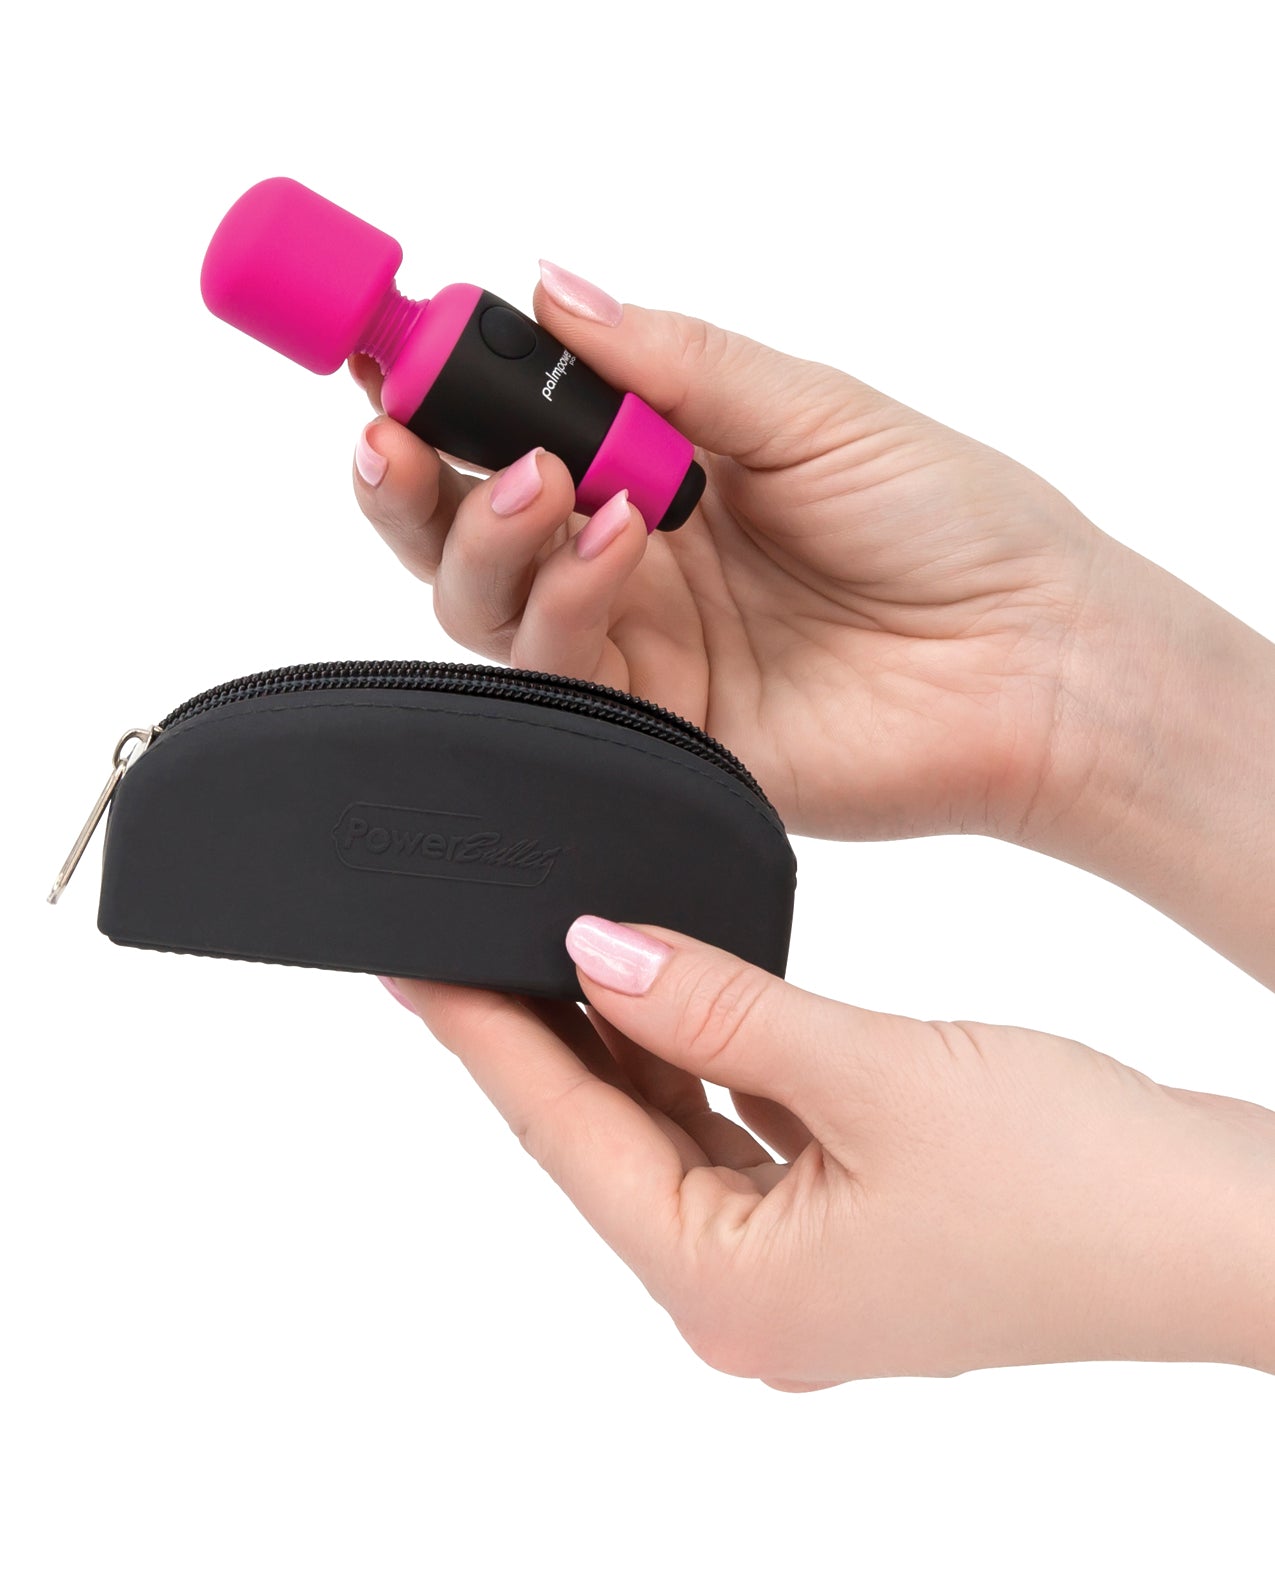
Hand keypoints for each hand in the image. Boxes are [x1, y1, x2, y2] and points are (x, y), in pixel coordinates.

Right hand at [352, 264, 1100, 844]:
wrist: (1032, 661)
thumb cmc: (952, 523)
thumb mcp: (811, 410)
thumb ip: (676, 363)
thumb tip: (554, 285)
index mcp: (665, 474)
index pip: (515, 436)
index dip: (436, 401)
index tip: (385, 354)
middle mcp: (634, 566)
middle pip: (467, 537)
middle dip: (415, 486)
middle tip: (399, 432)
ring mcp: (642, 655)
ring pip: (490, 612)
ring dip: (488, 540)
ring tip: (547, 483)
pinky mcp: (659, 735)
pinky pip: (562, 678)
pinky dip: (566, 605)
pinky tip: (615, 544)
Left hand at [383, 920, 1274, 1384]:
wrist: (1225, 1232)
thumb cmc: (1079, 1182)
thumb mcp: (873, 1072)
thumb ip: (720, 1009)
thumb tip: (593, 949)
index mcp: (733, 1287)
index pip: (568, 1136)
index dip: (484, 1038)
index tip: (409, 961)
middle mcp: (749, 1298)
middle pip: (608, 1141)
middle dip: (542, 1038)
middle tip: (469, 938)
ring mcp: (800, 1272)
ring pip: (671, 1136)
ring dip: (624, 1047)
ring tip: (557, 949)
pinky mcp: (848, 1234)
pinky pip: (738, 1140)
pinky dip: (702, 1067)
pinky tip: (677, 998)